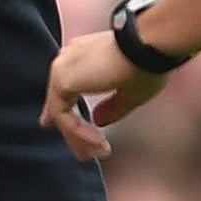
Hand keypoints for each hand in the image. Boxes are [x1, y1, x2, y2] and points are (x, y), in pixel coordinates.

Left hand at [40, 31, 168, 160]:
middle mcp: (70, 58)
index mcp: (84, 55)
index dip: (59, 110)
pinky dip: (79, 133)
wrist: (150, 44)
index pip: (65, 86)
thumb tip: (97, 121)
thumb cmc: (149, 62)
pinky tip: (100, 144)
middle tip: (85, 155)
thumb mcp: (130, 91)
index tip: (50, 126)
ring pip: (61, 111)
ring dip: (79, 137)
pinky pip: (63, 116)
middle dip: (72, 131)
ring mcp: (64, 66)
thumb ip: (111, 107)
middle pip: (61, 101)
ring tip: (99, 153)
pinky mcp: (63, 78)